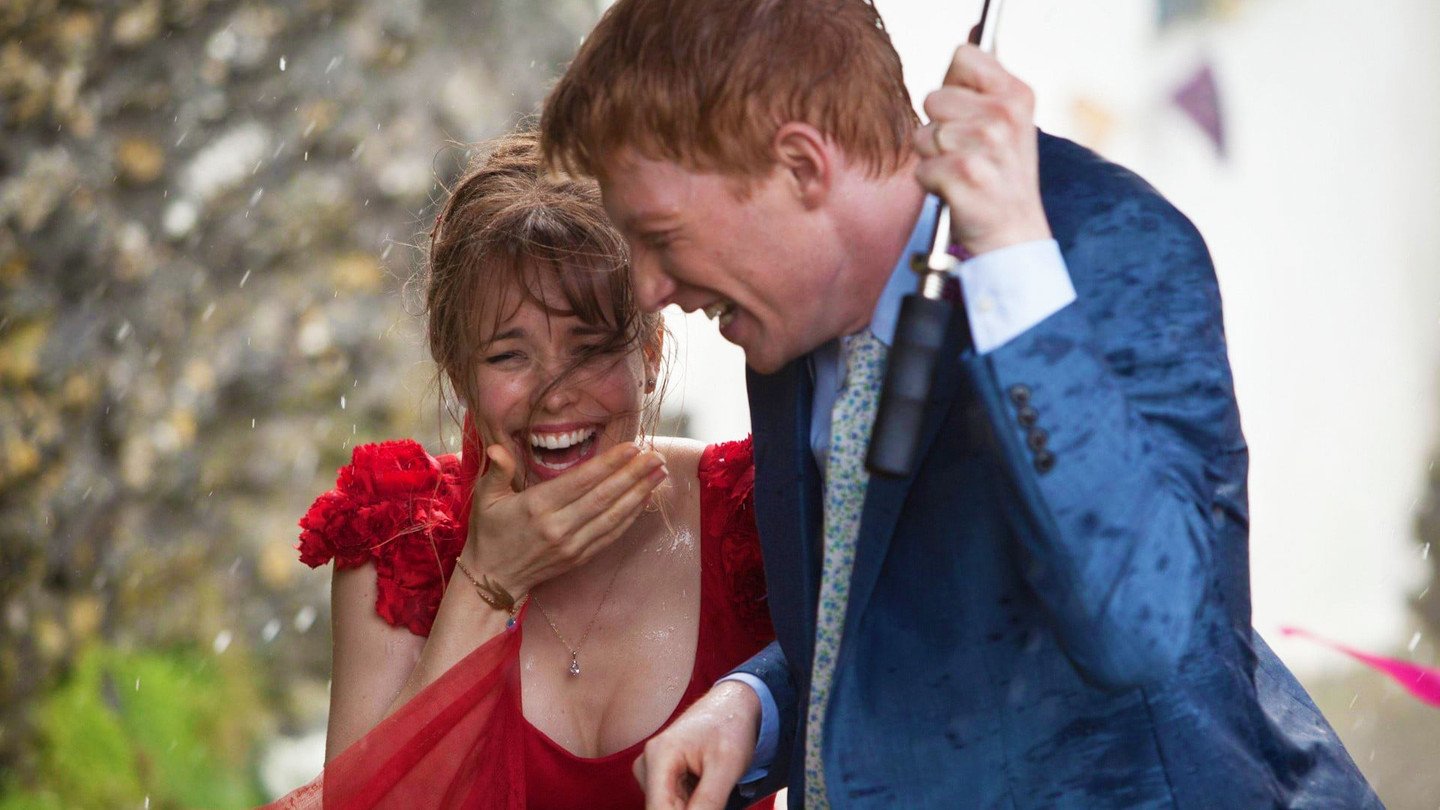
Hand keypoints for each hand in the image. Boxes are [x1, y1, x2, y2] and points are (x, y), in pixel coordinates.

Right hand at [463, 441, 667, 594]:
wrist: (493, 579)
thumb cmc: (489, 532)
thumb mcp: (485, 498)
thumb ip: (497, 471)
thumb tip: (498, 450)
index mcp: (537, 506)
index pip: (582, 481)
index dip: (610, 464)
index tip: (632, 447)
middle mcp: (559, 527)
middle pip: (604, 497)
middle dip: (634, 474)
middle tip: (657, 456)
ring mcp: (572, 545)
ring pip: (613, 516)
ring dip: (639, 493)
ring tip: (660, 473)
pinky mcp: (580, 557)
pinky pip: (611, 535)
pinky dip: (630, 517)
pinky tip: (644, 499)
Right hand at [634, 681, 760, 808]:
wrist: (731, 705)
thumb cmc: (730, 727)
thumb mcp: (726, 767)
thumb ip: (708, 802)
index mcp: (659, 756)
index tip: (709, 807)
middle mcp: (646, 764)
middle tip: (716, 793)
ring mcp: (650, 770)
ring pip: (669, 809)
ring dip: (694, 807)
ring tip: (714, 784)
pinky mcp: (659, 776)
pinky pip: (674, 804)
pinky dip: (693, 803)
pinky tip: (707, 784)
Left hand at [914, 44, 1051, 255]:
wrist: (1015, 234)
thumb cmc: (1001, 177)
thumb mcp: (1007, 123)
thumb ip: (983, 86)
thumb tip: (964, 43)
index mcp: (1017, 95)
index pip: (963, 57)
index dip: (954, 84)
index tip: (968, 112)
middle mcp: (1005, 115)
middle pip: (933, 98)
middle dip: (939, 128)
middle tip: (967, 153)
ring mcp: (986, 144)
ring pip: (922, 135)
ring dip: (934, 158)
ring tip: (963, 173)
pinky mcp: (964, 174)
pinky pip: (921, 168)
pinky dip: (931, 184)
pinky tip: (957, 192)